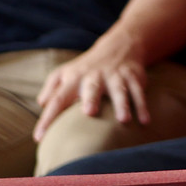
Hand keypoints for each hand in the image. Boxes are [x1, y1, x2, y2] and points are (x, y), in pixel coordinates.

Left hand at [33, 36, 148, 140]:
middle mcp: (94, 76)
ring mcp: (115, 76)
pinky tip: (145, 121)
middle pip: (92, 87)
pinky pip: (139, 92)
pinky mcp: (133, 77)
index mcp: (73, 79)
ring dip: (122, 103)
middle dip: (91, 98)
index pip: (58, 99)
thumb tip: (42, 105)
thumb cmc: (85, 69)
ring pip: (119, 90)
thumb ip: (51, 89)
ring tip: (123, 120)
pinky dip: (143, 106)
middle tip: (89, 112)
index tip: (39, 138)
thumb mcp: (64, 73)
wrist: (118, 47)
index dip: (48, 118)